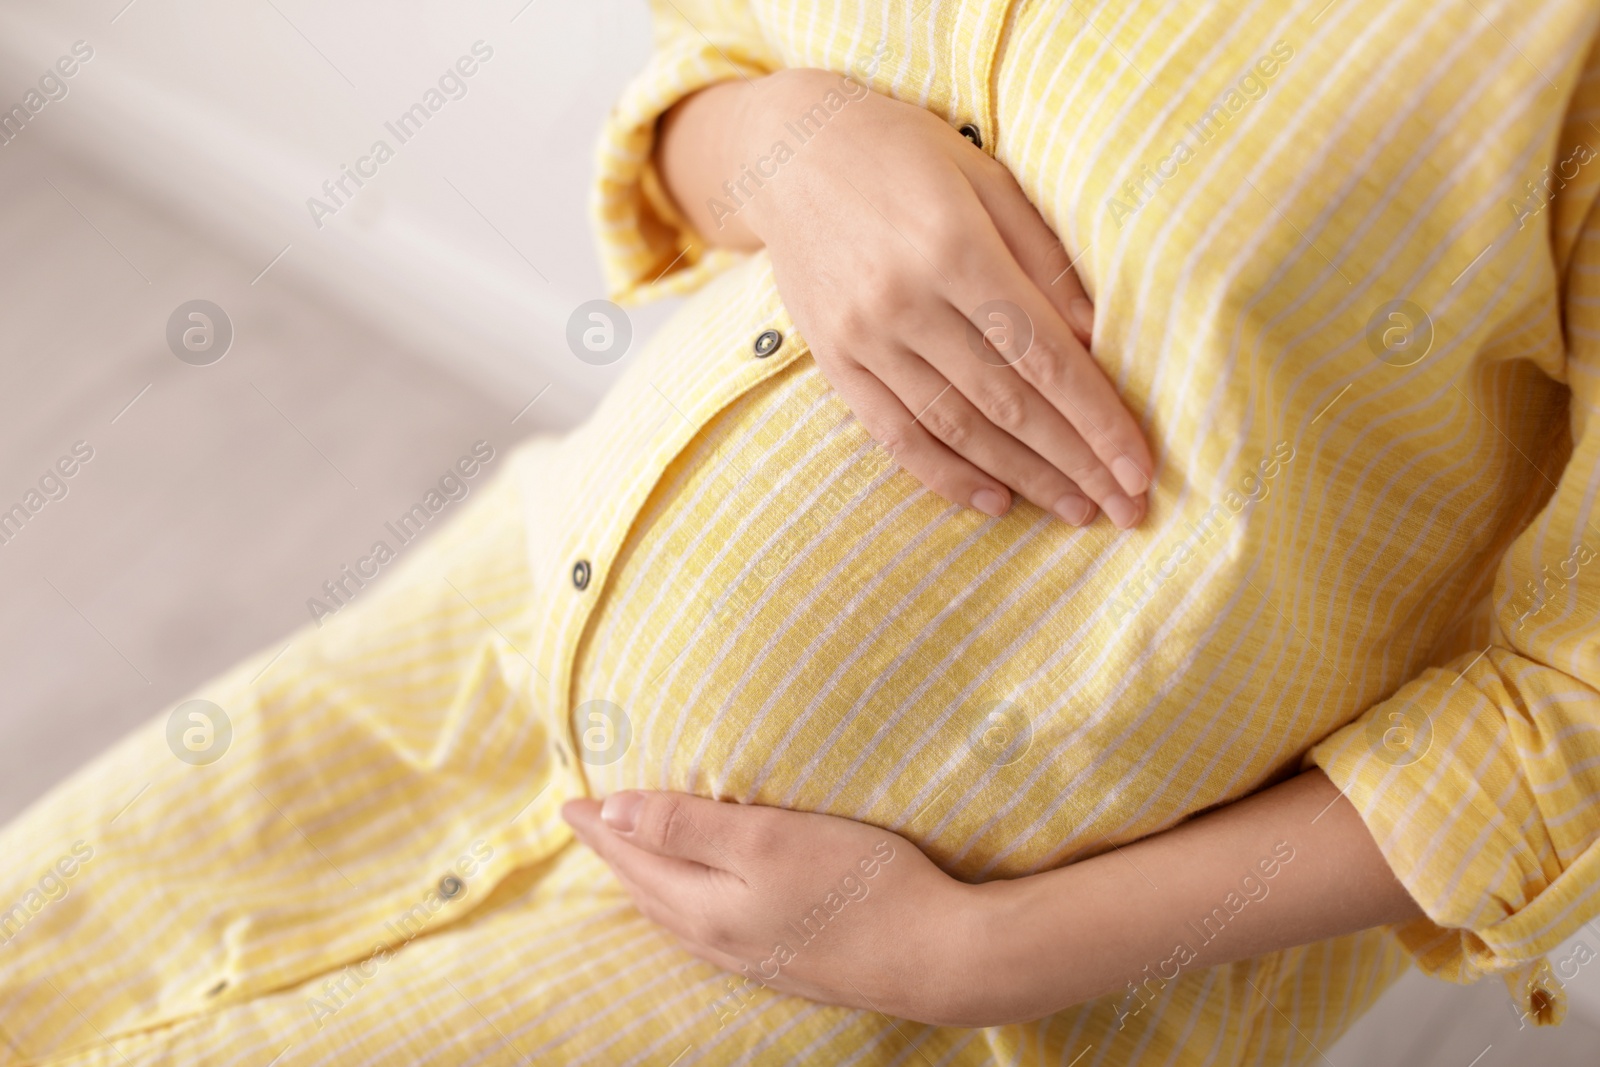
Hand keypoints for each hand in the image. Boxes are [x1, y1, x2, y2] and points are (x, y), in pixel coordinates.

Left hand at [560, 790, 984, 1024]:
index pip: (634, 857)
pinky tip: (698, 903)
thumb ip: (687, 826)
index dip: (601, 825)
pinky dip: (681, 904)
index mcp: (706, 907)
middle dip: (614, 854)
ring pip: (674, 915)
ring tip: (629, 858)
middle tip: (589, 822)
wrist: (940, 956)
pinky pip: (706, 932)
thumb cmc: (859, 884)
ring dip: (645, 881)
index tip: (569, 800)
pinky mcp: (786, 963)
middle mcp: (719, 941)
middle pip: (647, 890)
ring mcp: (753, 958)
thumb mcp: (766, 839)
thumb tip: (611, 814)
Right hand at [659, 70, 1152, 527]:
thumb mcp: (986, 178)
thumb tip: (1102, 339)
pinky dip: (944, 474)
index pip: (1043, 353)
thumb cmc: (904, 155)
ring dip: (1023, 476)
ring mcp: (863, 337)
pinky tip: (993, 501)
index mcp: (954, 247)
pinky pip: (894, 433)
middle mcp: (905, 301)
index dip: (1097, 418)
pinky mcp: (833, 359)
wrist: (787, 154)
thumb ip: (1043, 256)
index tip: (1138, 468)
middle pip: (1007, 402)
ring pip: (956, 427)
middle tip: (1125, 510)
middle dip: (1074, 462)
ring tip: (1076, 509)